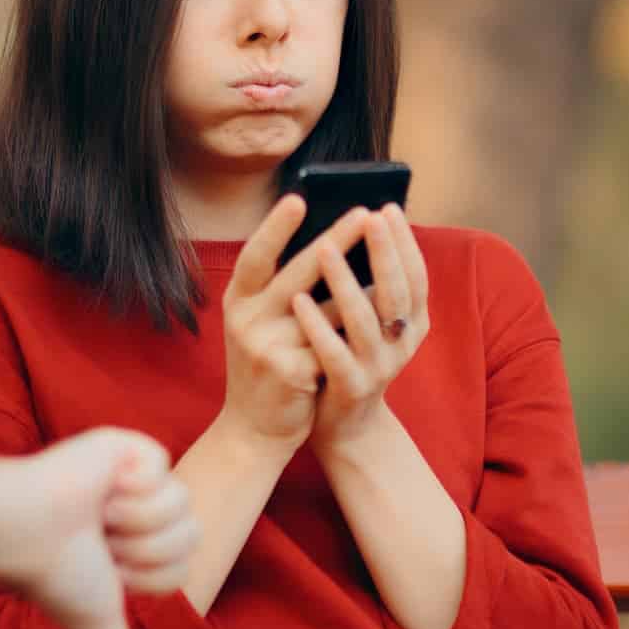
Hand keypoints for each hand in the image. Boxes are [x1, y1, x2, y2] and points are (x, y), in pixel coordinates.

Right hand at [11, 428, 196, 628]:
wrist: (23, 526)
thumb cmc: (56, 575)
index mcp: (139, 547)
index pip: (184, 564)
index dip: (149, 572)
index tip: (106, 566)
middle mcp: (142, 512)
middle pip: (191, 532)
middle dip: (144, 546)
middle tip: (100, 538)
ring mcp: (137, 476)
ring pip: (180, 500)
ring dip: (133, 516)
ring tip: (95, 512)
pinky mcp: (131, 445)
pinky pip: (163, 466)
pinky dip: (129, 483)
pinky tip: (99, 484)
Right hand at [219, 196, 376, 449]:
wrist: (254, 429)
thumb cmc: (267, 363)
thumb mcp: (261, 322)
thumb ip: (283, 290)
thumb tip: (331, 244)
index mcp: (237, 300)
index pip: (254, 256)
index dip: (275, 228)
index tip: (298, 199)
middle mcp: (246, 320)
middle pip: (297, 273)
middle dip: (336, 240)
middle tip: (365, 212)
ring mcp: (267, 347)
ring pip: (327, 309)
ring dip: (362, 285)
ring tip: (390, 255)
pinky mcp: (291, 373)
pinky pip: (336, 343)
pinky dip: (360, 329)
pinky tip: (384, 316)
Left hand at [293, 205, 430, 449]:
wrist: (345, 426)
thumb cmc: (352, 356)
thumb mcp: (372, 321)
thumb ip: (372, 284)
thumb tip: (357, 223)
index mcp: (414, 323)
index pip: (416, 275)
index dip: (404, 243)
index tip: (388, 207)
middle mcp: (402, 344)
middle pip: (397, 292)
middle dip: (384, 252)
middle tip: (366, 215)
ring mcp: (378, 368)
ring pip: (364, 321)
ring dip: (344, 281)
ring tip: (324, 246)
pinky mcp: (350, 389)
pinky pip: (333, 355)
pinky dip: (317, 326)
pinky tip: (298, 300)